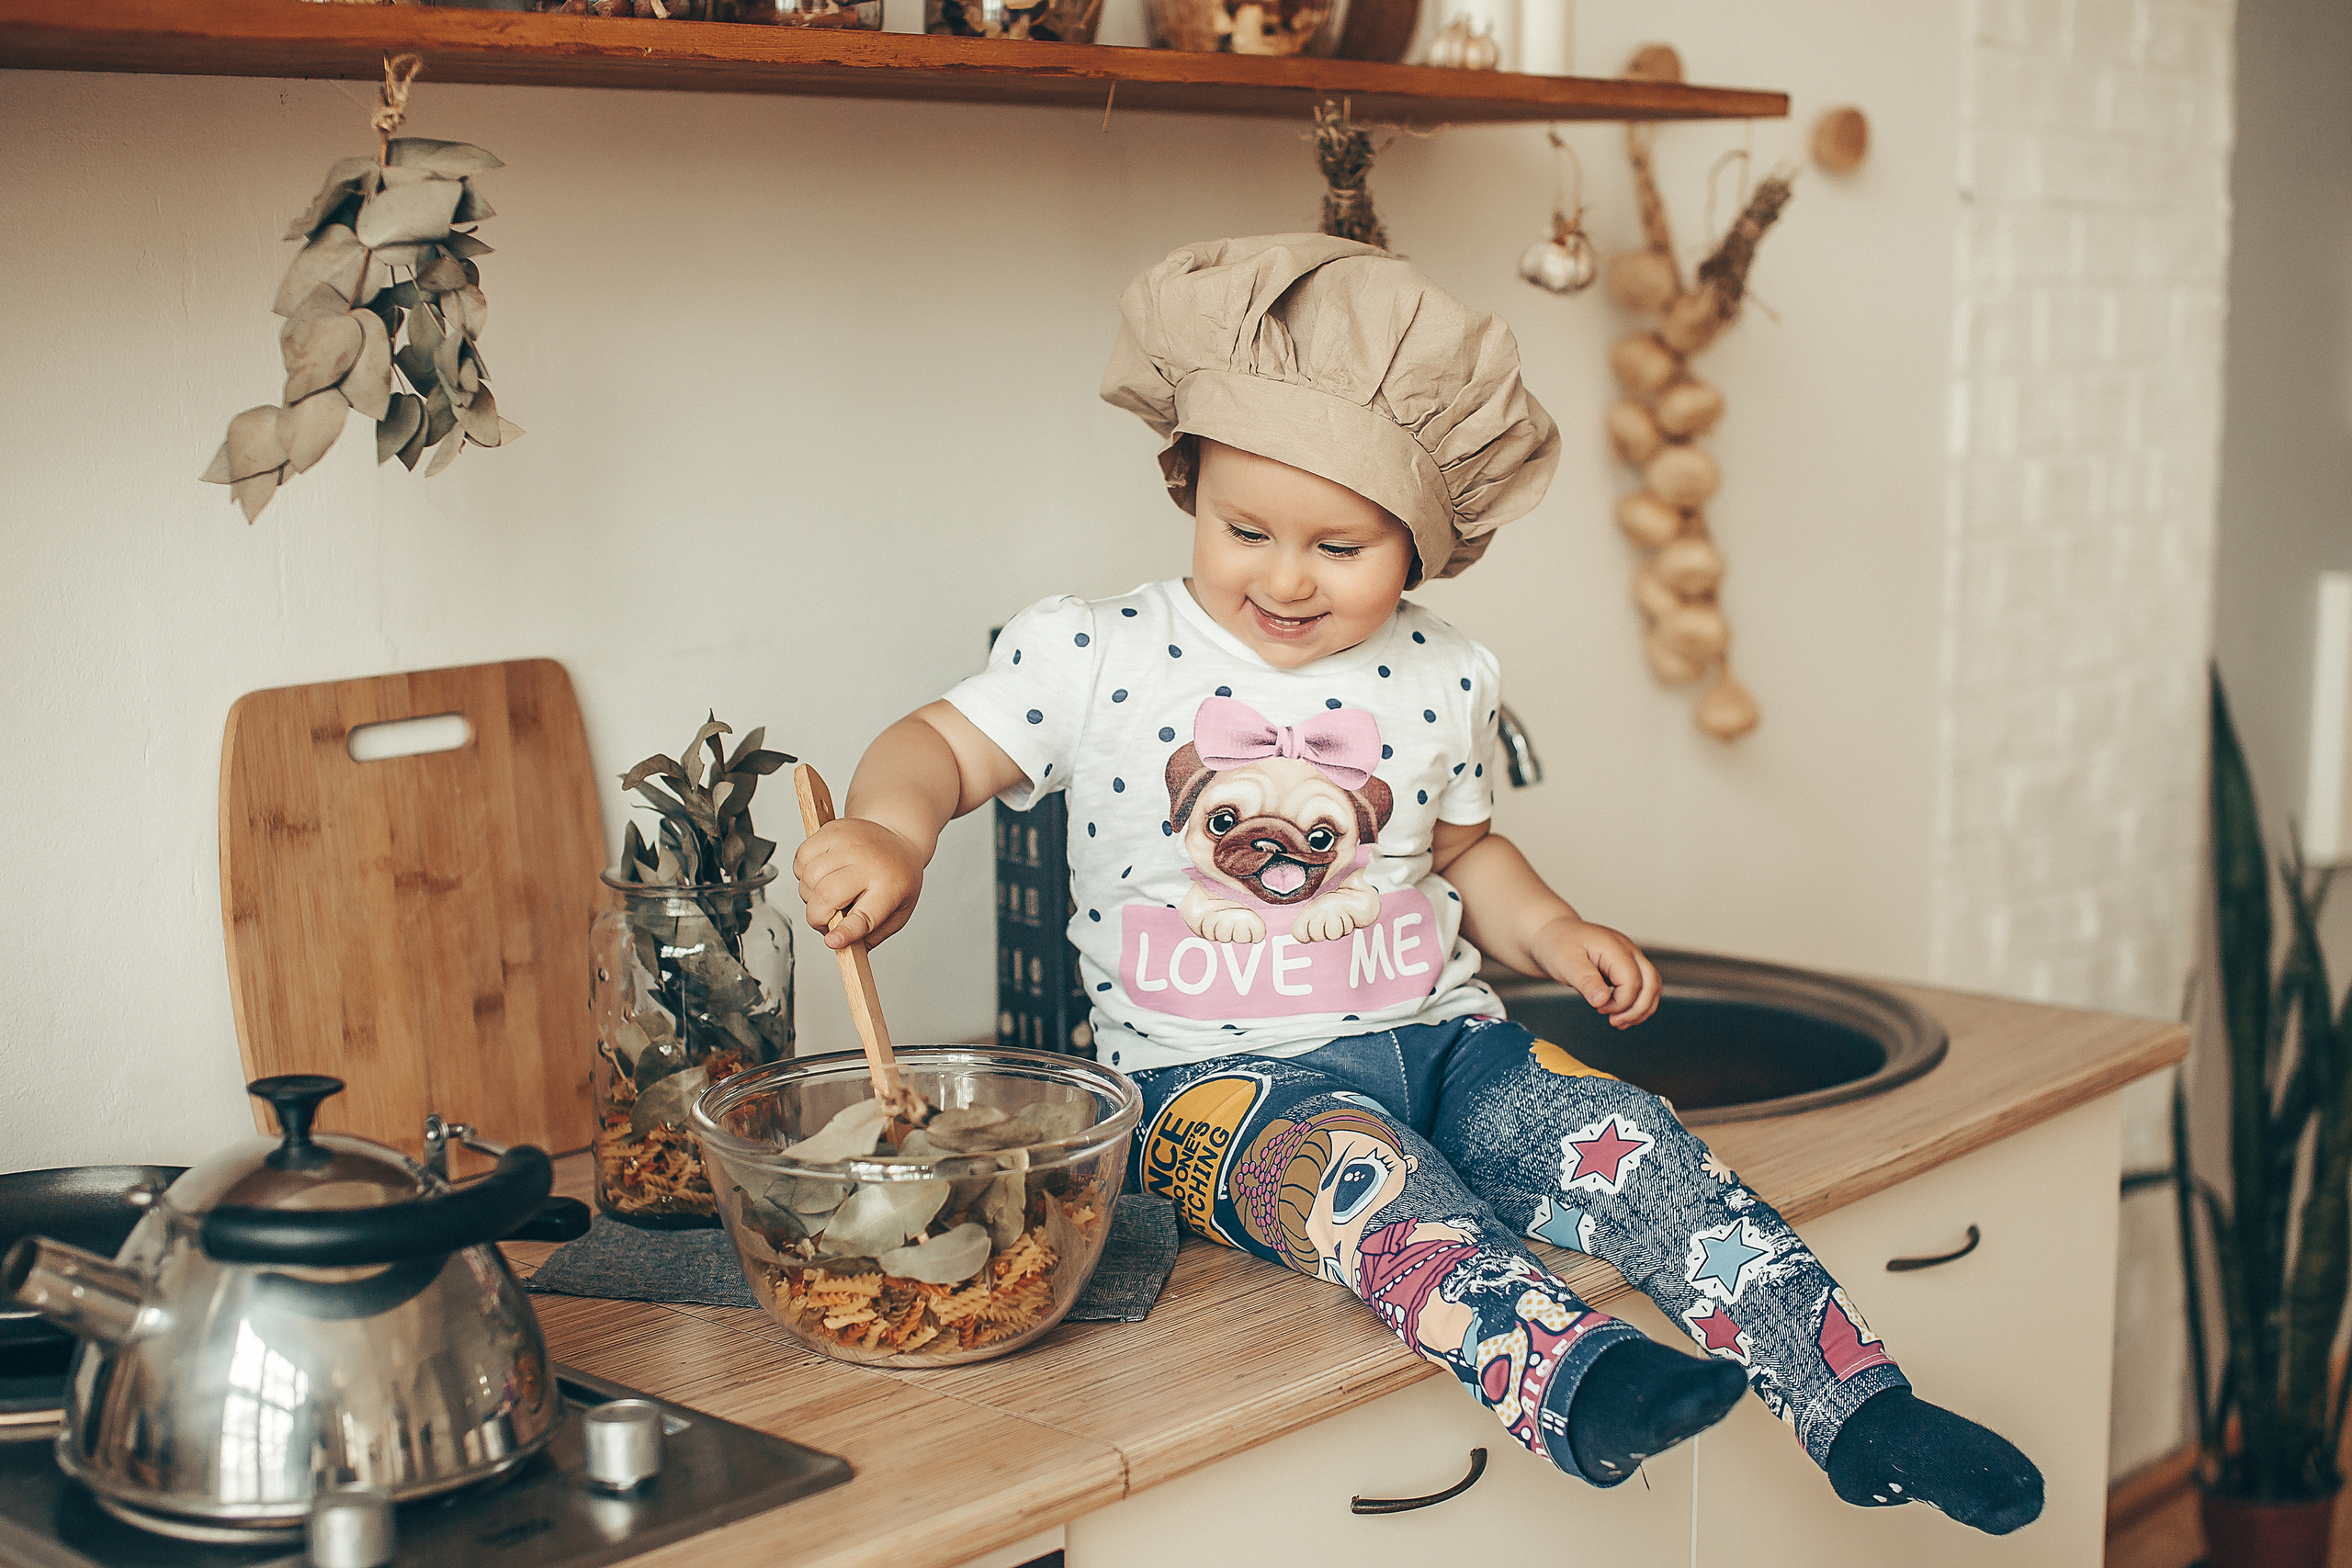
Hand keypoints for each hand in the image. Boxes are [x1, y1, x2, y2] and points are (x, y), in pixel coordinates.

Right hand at [793, 817, 924, 949]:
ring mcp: (849, 842)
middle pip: (826, 896)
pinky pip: (801, 858)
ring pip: (809, 878)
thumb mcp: (898, 911)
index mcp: (890, 886)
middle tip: (827, 921)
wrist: (898, 833)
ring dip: (809, 896)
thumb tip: (842, 948)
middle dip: (817, 918)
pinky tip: (821, 874)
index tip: (831, 940)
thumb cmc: (896, 876)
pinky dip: (803, 873)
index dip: (845, 930)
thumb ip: (871, 934)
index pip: (865, 914)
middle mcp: (868, 861)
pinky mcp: (831, 830)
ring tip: (827, 895)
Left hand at [1530, 917, 1660, 1029]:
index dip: (1620, 1002)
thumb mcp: (1566, 963)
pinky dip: (1637, 1004)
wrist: (1552, 935)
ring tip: (1619, 1022)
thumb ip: (1586, 981)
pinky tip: (1621, 1015)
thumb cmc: (1557, 945)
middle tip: (1614, 1022)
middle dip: (1637, 1009)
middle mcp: (1628, 950)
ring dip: (1641, 1009)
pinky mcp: (1626, 967)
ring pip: (1652, 986)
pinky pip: (1643, 987)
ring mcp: (1630, 958)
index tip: (1599, 1008)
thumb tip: (1602, 1001)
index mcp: (1614, 947)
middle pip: (1651, 983)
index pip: (1632, 980)